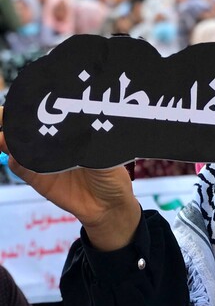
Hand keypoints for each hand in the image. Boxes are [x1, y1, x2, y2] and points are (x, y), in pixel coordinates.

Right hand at [0, 106, 140, 250]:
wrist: (109, 207)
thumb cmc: (112, 176)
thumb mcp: (106, 157)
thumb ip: (94, 144)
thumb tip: (87, 127)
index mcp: (73, 135)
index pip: (52, 116)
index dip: (36, 107)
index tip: (27, 98)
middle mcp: (56, 146)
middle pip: (29, 129)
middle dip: (14, 119)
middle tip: (3, 113)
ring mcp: (45, 162)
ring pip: (20, 146)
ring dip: (8, 138)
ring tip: (3, 133)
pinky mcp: (39, 180)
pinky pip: (22, 168)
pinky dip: (15, 160)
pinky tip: (12, 154)